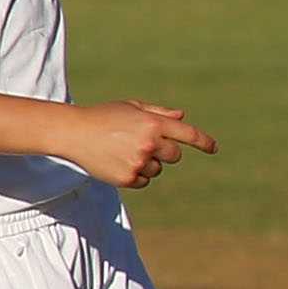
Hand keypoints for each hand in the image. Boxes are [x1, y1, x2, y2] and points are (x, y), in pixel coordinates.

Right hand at [62, 100, 216, 188]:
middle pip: (175, 156)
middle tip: (144, 144)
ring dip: (148, 163)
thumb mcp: (131, 107)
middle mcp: (149, 143)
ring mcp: (139, 162)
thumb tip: (182, 118)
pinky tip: (118, 162)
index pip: (187, 134)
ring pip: (158, 169)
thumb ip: (158, 113)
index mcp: (153, 123)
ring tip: (123, 151)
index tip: (213, 148)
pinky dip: (136, 175)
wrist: (73, 132)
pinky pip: (144, 180)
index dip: (203, 142)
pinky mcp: (128, 178)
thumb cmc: (104, 116)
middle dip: (165, 151)